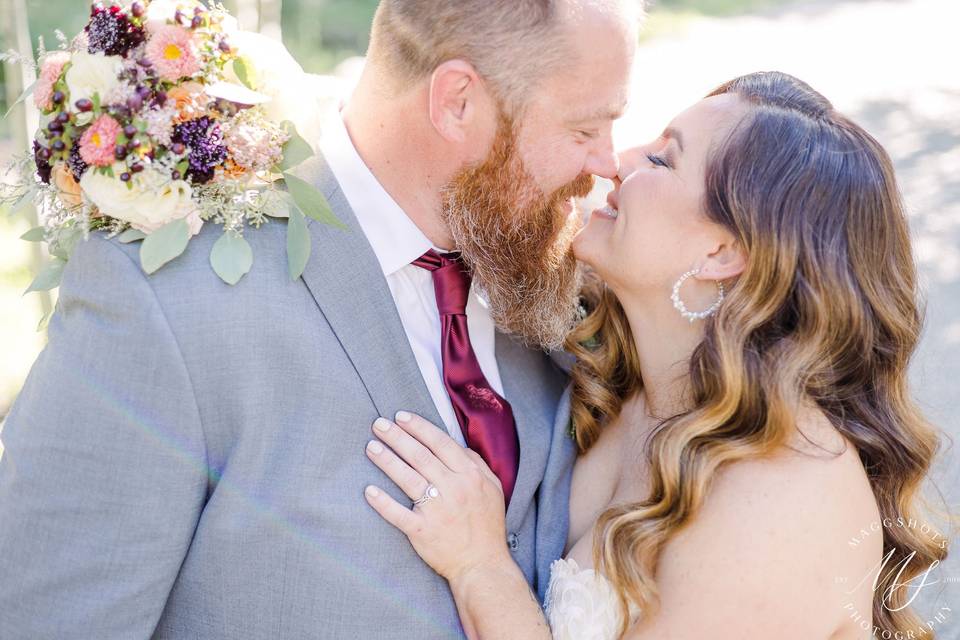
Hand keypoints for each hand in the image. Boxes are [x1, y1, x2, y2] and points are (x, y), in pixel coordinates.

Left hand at [363, 411, 512, 582]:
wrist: (483, 564)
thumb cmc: (487, 524)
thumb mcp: (492, 488)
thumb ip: (476, 463)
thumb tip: (456, 444)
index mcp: (470, 475)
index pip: (440, 443)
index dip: (418, 427)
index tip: (401, 416)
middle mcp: (453, 488)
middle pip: (420, 456)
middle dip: (397, 437)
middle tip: (378, 424)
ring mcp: (437, 510)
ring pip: (407, 479)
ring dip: (387, 460)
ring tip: (371, 447)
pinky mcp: (423, 531)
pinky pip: (399, 514)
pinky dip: (383, 503)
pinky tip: (369, 490)